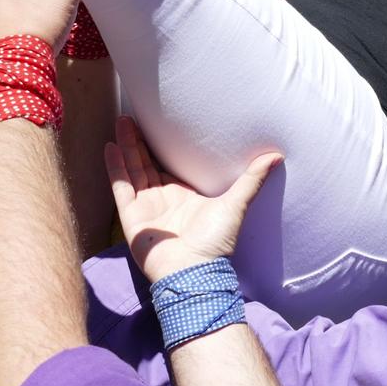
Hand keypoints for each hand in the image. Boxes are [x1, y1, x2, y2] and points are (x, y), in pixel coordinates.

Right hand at [107, 116, 279, 282]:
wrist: (194, 271)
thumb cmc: (216, 242)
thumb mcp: (235, 204)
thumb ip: (252, 180)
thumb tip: (277, 156)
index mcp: (184, 194)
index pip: (168, 164)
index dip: (161, 144)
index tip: (158, 120)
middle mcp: (163, 198)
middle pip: (146, 163)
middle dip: (139, 140)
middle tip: (133, 114)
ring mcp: (146, 207)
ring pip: (133, 170)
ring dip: (126, 146)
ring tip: (121, 121)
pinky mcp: (132, 217)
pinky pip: (121, 187)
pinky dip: (115, 168)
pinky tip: (110, 147)